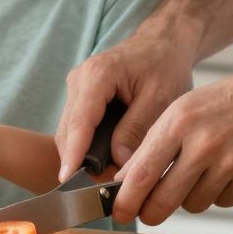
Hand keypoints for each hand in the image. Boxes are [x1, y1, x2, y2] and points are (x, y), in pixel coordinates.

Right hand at [55, 30, 194, 181]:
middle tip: (100, 190)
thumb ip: (137, 130)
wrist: (163, 43)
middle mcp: (79, 79)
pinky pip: (76, 127)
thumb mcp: (160, 98)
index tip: (68, 180)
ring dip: (82, 155)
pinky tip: (103, 162)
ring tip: (106, 178)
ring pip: (69, 131)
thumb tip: (119, 164)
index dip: (74, 153)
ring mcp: (77, 87)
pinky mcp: (81, 96)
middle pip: (68, 130)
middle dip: (79, 161)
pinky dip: (86, 146)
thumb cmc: (165, 65)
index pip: (79, 121)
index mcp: (98, 75)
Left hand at [111, 62, 232, 223]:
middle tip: (146, 215)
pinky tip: (230, 170)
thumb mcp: (190, 107)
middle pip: (162, 199)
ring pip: (192, 204)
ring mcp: (229, 163)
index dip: (124, 199)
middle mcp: (201, 142)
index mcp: (179, 120)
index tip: (116, 211)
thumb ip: (158, 141)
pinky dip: (220, 194)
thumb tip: (127, 181)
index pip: (140, 172)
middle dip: (149, 213)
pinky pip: (221, 202)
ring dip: (190, 198)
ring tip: (203, 172)